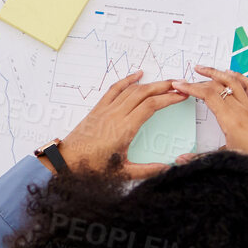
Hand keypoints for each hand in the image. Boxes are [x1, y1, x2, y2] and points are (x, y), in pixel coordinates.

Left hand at [56, 72, 186, 176]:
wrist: (66, 162)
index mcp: (125, 129)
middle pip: (145, 93)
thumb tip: (167, 169)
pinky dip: (128, 79)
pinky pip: (115, 88)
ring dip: (151, 83)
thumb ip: (147, 171)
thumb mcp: (122, 173)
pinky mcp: (99, 108)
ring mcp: (107, 109)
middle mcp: (116, 115)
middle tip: (179, 85)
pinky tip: (138, 74)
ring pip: (132, 89)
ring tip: (165, 82)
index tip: (181, 96)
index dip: (169, 99)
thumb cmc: (91, 168)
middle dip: (164, 86)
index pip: (151, 106)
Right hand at [171, 65, 247, 185]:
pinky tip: (231, 74)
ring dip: (218, 72)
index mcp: (231, 119)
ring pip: (233, 81)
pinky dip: (239, 77)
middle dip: (200, 80)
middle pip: (218, 86)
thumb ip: (200, 158)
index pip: (208, 96)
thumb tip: (180, 160)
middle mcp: (241, 108)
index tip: (179, 85)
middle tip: (185, 78)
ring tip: (204, 69)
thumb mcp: (224, 158)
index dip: (192, 88)